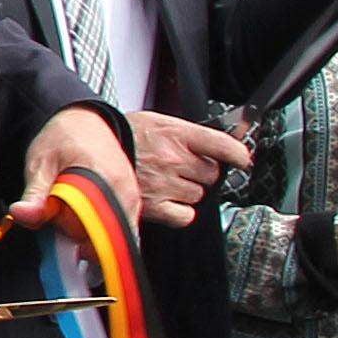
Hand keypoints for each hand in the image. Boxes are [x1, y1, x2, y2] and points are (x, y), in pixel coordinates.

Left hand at [13, 103, 138, 229]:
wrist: (85, 120)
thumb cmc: (64, 137)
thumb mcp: (40, 163)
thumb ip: (34, 194)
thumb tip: (22, 214)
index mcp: (104, 181)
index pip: (93, 232)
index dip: (70, 236)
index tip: (54, 226)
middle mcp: (125, 193)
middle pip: (104, 240)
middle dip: (78, 237)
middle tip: (59, 216)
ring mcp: (131, 200)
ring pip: (112, 239)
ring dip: (88, 235)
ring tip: (70, 213)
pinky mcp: (131, 204)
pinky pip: (118, 231)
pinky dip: (99, 231)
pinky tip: (83, 217)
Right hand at [130, 110, 254, 226]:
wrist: (94, 147)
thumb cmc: (128, 135)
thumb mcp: (161, 121)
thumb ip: (191, 134)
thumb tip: (224, 147)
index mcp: (177, 134)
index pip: (223, 146)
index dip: (239, 155)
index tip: (243, 160)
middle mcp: (173, 159)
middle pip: (212, 174)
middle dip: (202, 172)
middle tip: (182, 166)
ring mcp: (164, 184)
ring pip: (198, 194)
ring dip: (188, 190)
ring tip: (167, 180)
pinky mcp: (154, 206)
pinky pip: (185, 215)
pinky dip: (180, 210)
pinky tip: (168, 199)